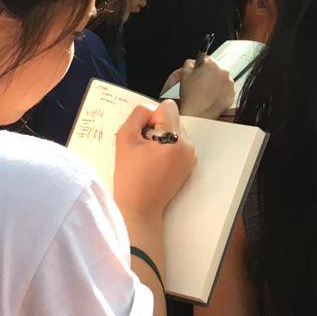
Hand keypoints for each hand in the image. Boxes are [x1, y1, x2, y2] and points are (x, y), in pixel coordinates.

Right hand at [114, 100, 195, 217]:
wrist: (140, 208)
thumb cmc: (130, 177)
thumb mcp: (125, 138)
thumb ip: (138, 115)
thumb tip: (150, 109)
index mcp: (174, 139)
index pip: (168, 107)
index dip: (151, 117)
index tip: (143, 135)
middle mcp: (188, 146)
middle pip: (173, 119)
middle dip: (157, 128)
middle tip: (143, 148)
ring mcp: (191, 157)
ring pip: (176, 131)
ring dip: (162, 138)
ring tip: (149, 157)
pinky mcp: (189, 165)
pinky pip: (179, 145)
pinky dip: (167, 148)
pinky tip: (155, 163)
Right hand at [171, 57, 235, 119]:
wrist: (197, 113)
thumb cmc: (191, 95)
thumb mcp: (184, 73)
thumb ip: (190, 63)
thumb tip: (194, 62)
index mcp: (212, 64)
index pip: (207, 59)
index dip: (201, 67)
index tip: (200, 72)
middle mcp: (224, 72)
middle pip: (216, 70)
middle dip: (209, 75)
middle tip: (201, 84)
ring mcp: (230, 84)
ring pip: (222, 80)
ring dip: (216, 83)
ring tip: (206, 92)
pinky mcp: (232, 94)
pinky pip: (226, 90)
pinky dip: (221, 93)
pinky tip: (211, 97)